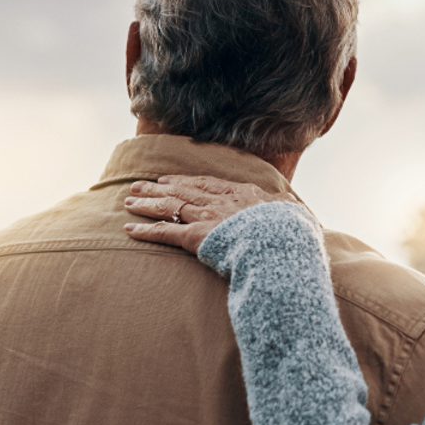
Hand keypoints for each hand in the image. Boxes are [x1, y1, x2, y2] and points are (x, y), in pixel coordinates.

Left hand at [122, 175, 299, 254]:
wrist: (281, 244)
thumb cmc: (293, 234)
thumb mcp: (295, 217)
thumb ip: (288, 213)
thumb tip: (294, 212)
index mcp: (243, 195)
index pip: (208, 184)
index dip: (187, 181)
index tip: (171, 180)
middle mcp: (220, 202)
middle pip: (182, 191)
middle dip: (159, 187)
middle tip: (140, 185)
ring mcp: (206, 217)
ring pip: (169, 207)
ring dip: (147, 203)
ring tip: (128, 200)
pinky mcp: (195, 237)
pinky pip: (165, 232)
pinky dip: (145, 231)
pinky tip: (128, 230)